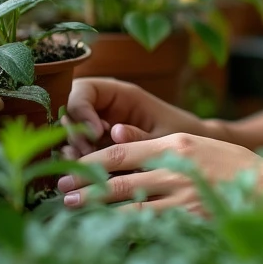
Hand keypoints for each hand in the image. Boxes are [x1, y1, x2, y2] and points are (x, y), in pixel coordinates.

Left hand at [56, 131, 262, 211]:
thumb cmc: (233, 166)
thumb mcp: (198, 144)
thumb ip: (158, 142)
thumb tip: (116, 133)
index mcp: (177, 144)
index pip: (122, 152)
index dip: (92, 163)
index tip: (71, 170)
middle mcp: (176, 169)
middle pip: (118, 180)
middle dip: (87, 188)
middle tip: (63, 195)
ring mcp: (182, 197)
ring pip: (129, 207)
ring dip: (100, 212)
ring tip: (77, 215)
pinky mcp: (190, 221)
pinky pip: (151, 227)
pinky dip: (128, 230)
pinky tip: (111, 234)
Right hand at [60, 78, 224, 158]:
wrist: (192, 153)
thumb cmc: (183, 135)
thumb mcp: (165, 135)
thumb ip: (141, 135)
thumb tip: (114, 133)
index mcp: (121, 94)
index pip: (83, 90)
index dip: (81, 109)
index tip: (96, 133)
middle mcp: (105, 107)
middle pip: (69, 112)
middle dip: (74, 133)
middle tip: (87, 154)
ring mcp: (99, 127)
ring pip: (71, 132)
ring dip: (74, 149)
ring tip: (89, 166)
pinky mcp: (98, 146)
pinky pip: (79, 150)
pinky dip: (80, 161)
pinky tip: (90, 173)